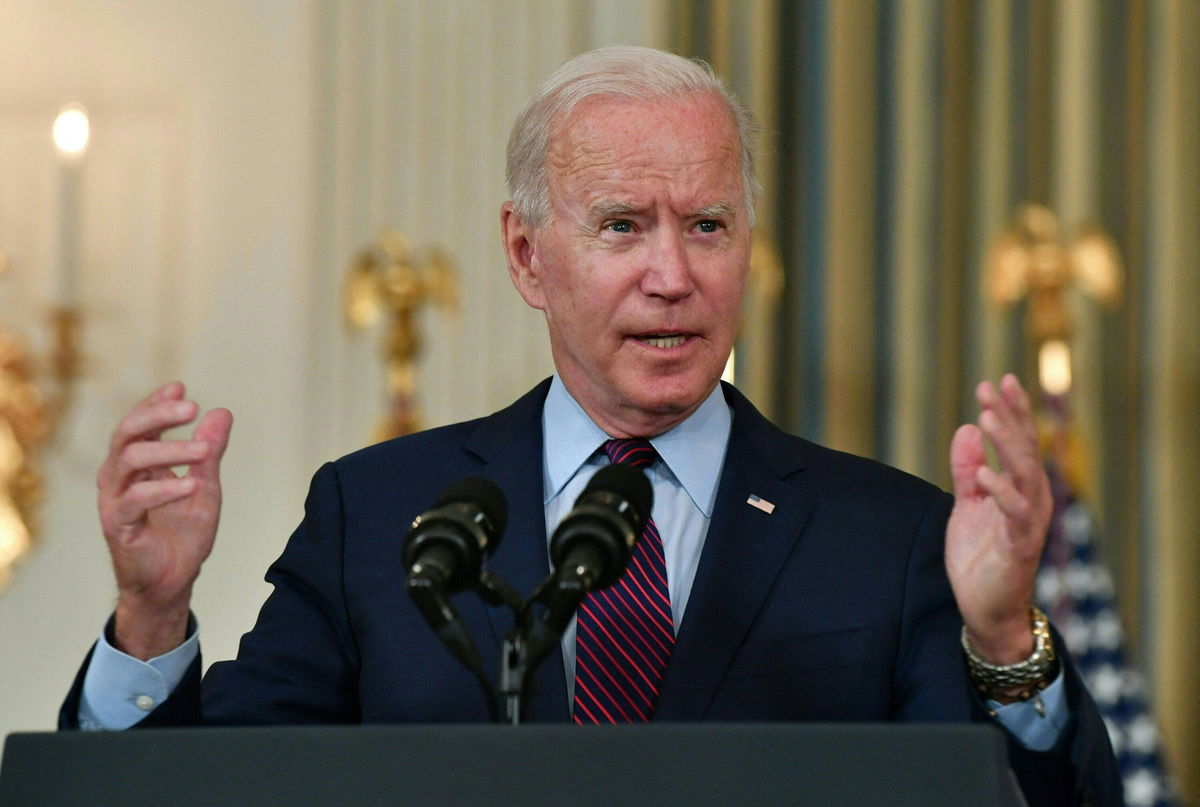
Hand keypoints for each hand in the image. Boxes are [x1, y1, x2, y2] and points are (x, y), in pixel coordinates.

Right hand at [97, 382, 232, 658]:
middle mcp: (119, 478)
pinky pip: (135, 500)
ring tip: (205, 450)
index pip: (139, 425)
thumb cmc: (183, 535)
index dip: (155, 404)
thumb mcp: (205, 488)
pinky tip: (191, 485)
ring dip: (169, 450)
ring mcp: (115, 501)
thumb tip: (222, 413)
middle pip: (127, 433)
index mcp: (136, 466)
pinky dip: (165, 488)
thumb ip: (210, 453)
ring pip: (129, 460)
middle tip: (191, 406)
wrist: (172, 583)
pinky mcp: (117, 526)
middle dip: (157, 415)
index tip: (180, 387)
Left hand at [946, 374, 1051, 664]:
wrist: (985, 608)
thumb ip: (966, 469)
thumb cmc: (980, 556)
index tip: (997, 380)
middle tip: (990, 387)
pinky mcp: (1018, 546)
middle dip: (1009, 417)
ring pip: (1025, 475)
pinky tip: (984, 472)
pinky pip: (1015, 514)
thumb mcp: (966, 505)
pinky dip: (1001, 491)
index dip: (1011, 411)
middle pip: (1025, 450)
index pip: (1018, 442)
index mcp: (1020, 489)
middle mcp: (1032, 500)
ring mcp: (1027, 523)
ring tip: (985, 417)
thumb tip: (965, 428)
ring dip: (1006, 444)